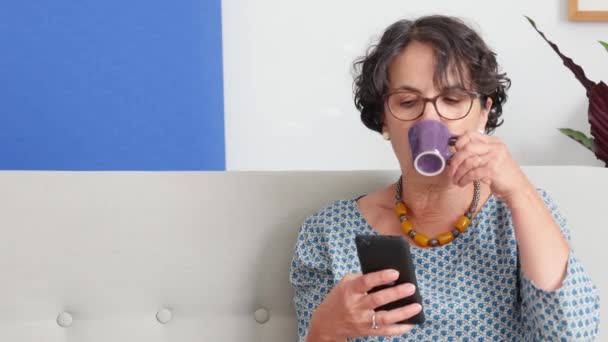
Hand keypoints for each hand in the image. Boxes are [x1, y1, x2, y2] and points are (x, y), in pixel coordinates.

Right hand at [307, 269, 421, 340]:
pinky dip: (399, 329)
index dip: (381, 277)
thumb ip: (362, 277)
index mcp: (349, 290)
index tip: (395, 272)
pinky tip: (411, 323)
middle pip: (378, 300)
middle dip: (396, 293)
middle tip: (411, 287)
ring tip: (417, 306)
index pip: (365, 282)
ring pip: (385, 318)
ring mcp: (361, 321)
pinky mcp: (367, 331)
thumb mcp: (345, 283)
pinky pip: (385, 331)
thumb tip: (387, 276)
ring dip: (403, 313)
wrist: (326, 323)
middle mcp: (355, 306)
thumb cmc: (339, 298)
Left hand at [447, 130, 531, 200]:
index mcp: (493, 142)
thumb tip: (455, 154)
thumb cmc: (502, 174)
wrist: (516, 187)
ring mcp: (495, 157)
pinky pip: (472, 173)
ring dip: (458, 172)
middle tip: (451, 170)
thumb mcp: (491, 158)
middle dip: (455, 160)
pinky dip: (464, 179)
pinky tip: (462, 183)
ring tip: (455, 179)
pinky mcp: (493, 169)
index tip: (453, 152)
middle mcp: (495, 147)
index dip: (459, 142)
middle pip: (467, 148)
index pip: (471, 135)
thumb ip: (478, 153)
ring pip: (468, 162)